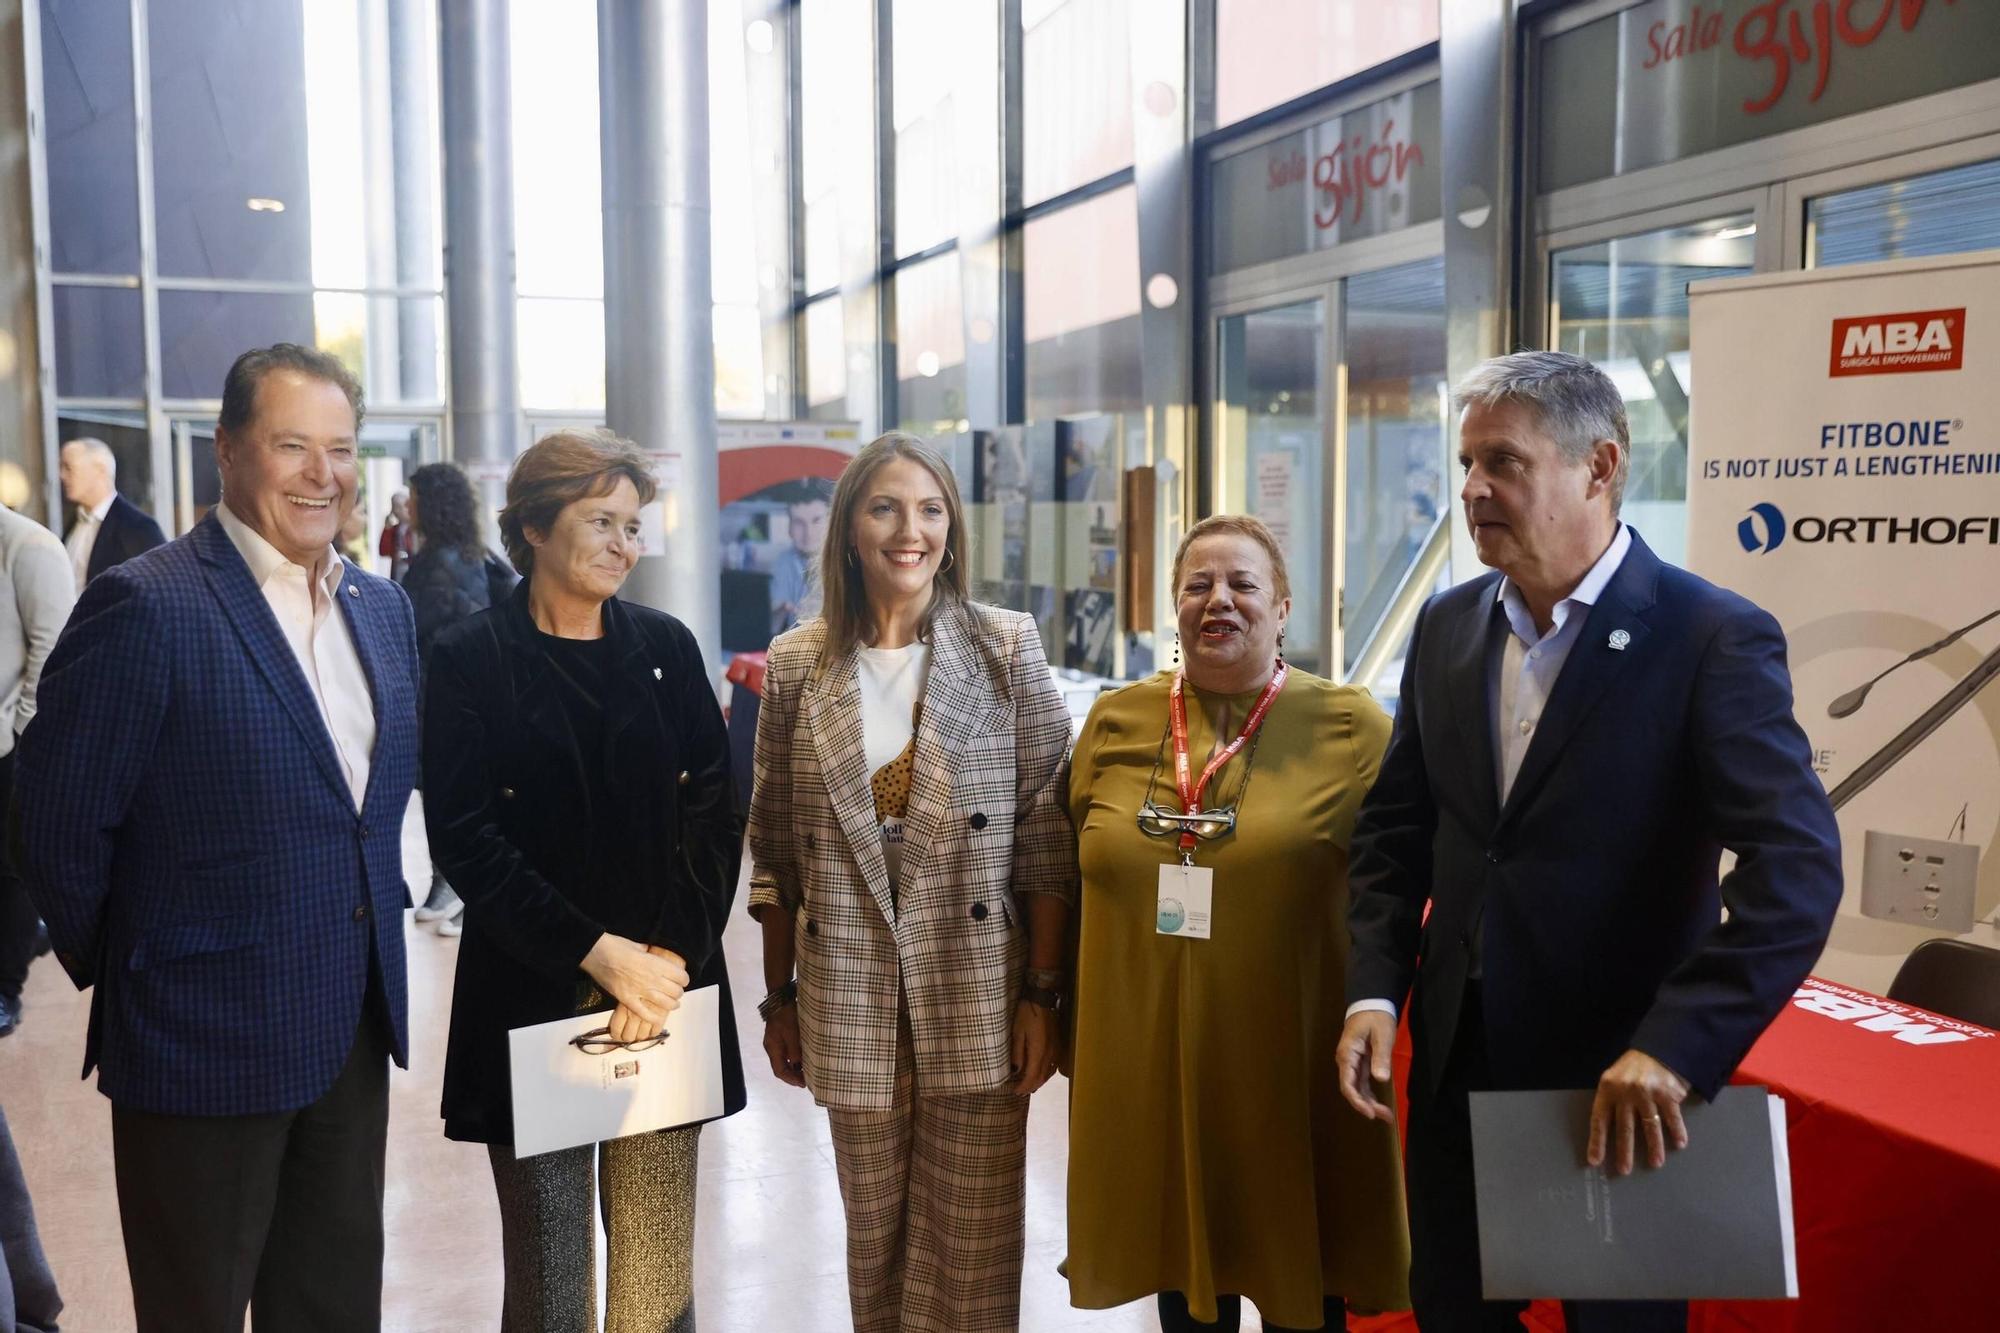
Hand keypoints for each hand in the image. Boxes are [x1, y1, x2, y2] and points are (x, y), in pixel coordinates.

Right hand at [580, 934, 688, 1038]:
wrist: (595, 952)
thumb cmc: (617, 946)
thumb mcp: (640, 946)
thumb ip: (651, 954)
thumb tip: (657, 956)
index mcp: (656, 963)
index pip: (681, 977)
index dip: (684, 979)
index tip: (681, 980)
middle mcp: (651, 978)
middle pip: (676, 992)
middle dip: (678, 993)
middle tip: (676, 992)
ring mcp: (639, 990)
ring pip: (665, 1004)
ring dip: (671, 1005)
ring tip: (672, 1004)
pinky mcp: (626, 999)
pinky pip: (644, 1014)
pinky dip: (652, 1018)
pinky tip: (657, 1017)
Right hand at [763, 1003, 805, 1087]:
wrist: (782, 998)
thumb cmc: (787, 1016)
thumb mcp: (792, 1034)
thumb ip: (794, 1051)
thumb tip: (798, 1067)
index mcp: (773, 1049)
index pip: (779, 1071)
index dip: (791, 1080)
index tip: (804, 1084)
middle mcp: (772, 1047)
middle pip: (781, 1066)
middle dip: (794, 1075)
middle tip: (808, 1079)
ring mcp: (776, 1040)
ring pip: (785, 1059)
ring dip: (795, 1066)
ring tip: (808, 1070)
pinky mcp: (781, 1034)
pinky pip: (787, 1051)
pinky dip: (795, 1057)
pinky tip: (804, 1056)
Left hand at [1010, 1000, 1061, 1095]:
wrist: (1041, 1000)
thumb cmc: (1026, 1015)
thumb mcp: (1016, 1033)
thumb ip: (1017, 1054)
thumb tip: (1015, 1072)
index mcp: (1038, 1051)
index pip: (1032, 1076)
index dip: (1023, 1086)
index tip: (1015, 1091)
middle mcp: (1050, 1054)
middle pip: (1041, 1078)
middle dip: (1030, 1087)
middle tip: (1020, 1091)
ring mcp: (1056, 1050)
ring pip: (1048, 1073)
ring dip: (1038, 1082)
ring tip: (1029, 1085)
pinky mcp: (1058, 1046)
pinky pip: (1053, 1066)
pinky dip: (1045, 1074)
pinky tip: (1040, 1073)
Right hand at [1336, 1010, 1397, 1122]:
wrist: (1371, 1003)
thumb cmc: (1375, 1017)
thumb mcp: (1382, 1035)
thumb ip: (1380, 1057)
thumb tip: (1380, 1079)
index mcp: (1347, 1054)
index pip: (1347, 1084)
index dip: (1358, 1101)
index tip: (1370, 1113)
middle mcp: (1346, 1061)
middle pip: (1352, 1089)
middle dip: (1367, 1105)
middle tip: (1385, 1117)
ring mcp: (1352, 1063)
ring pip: (1357, 1088)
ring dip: (1369, 1102)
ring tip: (1386, 1115)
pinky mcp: (1360, 1063)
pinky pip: (1362, 1083)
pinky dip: (1370, 1094)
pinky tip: (1380, 1104)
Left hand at [1588, 1049, 1691, 1174]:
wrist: (1658, 1048)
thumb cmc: (1633, 1068)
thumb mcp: (1614, 1079)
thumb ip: (1611, 1100)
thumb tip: (1605, 1132)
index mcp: (1608, 1089)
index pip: (1599, 1119)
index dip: (1597, 1141)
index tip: (1595, 1161)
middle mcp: (1626, 1092)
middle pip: (1624, 1127)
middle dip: (1624, 1151)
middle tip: (1624, 1170)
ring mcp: (1647, 1092)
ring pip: (1650, 1126)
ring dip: (1654, 1147)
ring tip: (1655, 1163)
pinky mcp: (1667, 1092)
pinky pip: (1672, 1116)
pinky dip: (1677, 1131)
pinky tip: (1680, 1143)